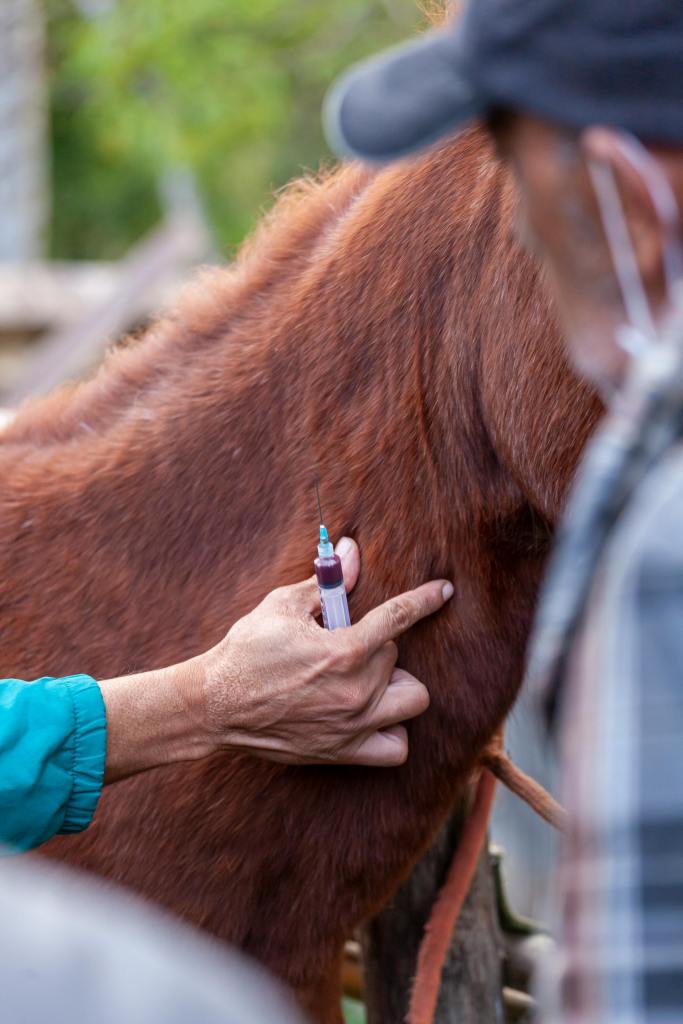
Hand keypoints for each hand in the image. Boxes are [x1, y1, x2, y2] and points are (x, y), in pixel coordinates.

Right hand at [197, 538, 452, 766]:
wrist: (215, 706)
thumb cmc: (247, 651)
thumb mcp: (284, 605)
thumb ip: (326, 582)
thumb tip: (351, 551)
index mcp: (343, 650)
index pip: (399, 617)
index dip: (424, 599)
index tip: (444, 591)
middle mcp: (356, 691)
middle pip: (396, 656)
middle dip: (375, 645)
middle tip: (343, 643)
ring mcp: (353, 726)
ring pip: (411, 699)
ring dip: (395, 684)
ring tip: (366, 677)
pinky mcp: (344, 752)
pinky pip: (397, 748)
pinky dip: (394, 730)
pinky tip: (374, 714)